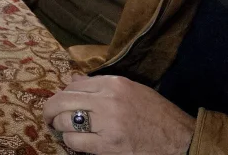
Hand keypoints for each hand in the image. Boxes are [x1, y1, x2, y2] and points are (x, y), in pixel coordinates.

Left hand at [43, 75, 195, 153]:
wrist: (180, 140)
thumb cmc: (158, 115)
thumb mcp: (133, 90)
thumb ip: (102, 85)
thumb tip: (72, 81)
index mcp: (115, 83)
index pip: (75, 84)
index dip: (62, 94)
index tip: (59, 102)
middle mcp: (109, 100)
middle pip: (64, 100)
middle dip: (50, 109)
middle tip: (47, 117)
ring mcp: (108, 124)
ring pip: (66, 120)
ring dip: (58, 126)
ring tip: (60, 129)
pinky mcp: (108, 146)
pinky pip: (75, 141)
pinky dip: (70, 141)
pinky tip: (74, 142)